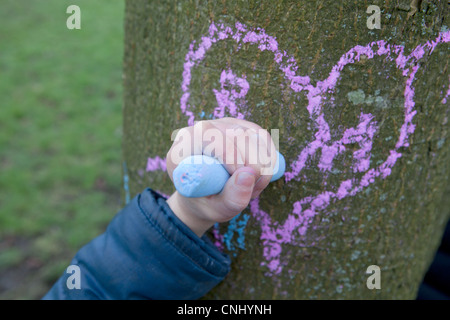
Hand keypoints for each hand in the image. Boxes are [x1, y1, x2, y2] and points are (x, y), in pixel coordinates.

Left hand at [166, 117, 277, 236]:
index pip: (209, 135)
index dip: (230, 155)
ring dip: (263, 165)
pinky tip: (259, 176)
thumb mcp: (216, 210)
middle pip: (237, 134)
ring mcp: (223, 125)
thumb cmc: (206, 202)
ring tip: (253, 188)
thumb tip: (249, 174)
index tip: (239, 178)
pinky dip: (268, 159)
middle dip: (253, 165)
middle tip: (252, 192)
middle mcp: (203, 129)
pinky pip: (263, 137)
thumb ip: (231, 198)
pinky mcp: (241, 126)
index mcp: (185, 145)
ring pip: (254, 135)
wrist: (207, 195)